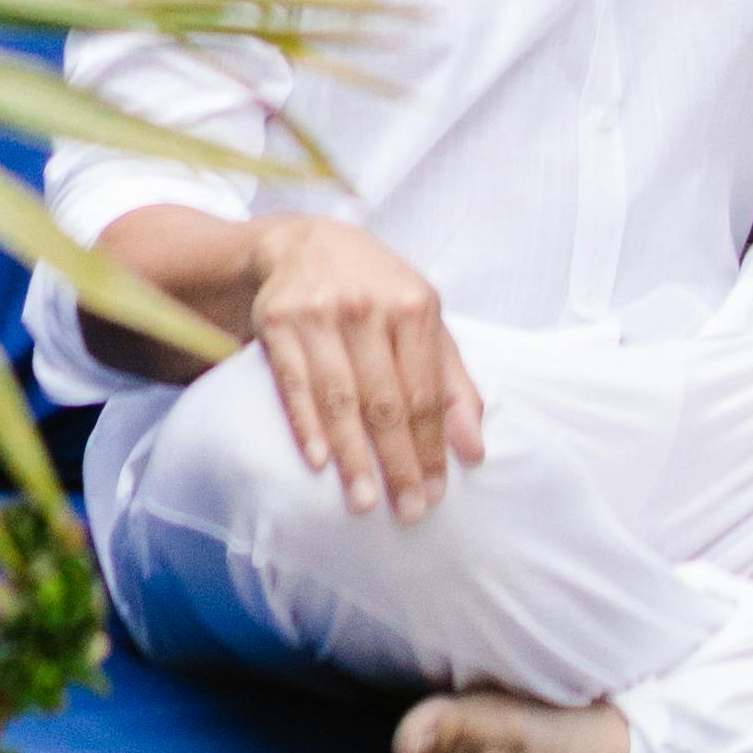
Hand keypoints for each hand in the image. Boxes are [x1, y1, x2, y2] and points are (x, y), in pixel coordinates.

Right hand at [246, 218, 485, 521]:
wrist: (303, 242)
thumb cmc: (377, 290)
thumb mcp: (423, 320)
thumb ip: (453, 382)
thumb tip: (474, 450)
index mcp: (414, 305)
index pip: (426, 391)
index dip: (433, 446)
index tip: (436, 493)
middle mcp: (368, 307)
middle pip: (386, 401)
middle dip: (398, 462)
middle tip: (407, 511)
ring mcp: (320, 314)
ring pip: (340, 397)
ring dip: (352, 455)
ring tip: (364, 501)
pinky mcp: (277, 322)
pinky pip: (293, 383)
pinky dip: (306, 424)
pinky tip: (318, 461)